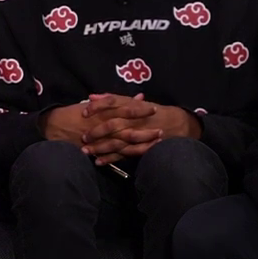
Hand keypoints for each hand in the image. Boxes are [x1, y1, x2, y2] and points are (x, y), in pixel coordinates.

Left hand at [78, 93, 199, 164]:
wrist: (174, 124)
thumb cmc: (150, 111)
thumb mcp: (132, 101)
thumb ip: (111, 99)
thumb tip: (91, 96)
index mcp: (131, 106)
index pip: (111, 103)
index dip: (97, 107)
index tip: (84, 112)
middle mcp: (133, 120)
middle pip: (112, 125)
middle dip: (96, 132)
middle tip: (83, 137)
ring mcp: (136, 135)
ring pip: (116, 141)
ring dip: (100, 147)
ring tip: (85, 152)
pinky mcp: (139, 148)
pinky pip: (123, 154)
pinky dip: (110, 159)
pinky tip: (98, 162)